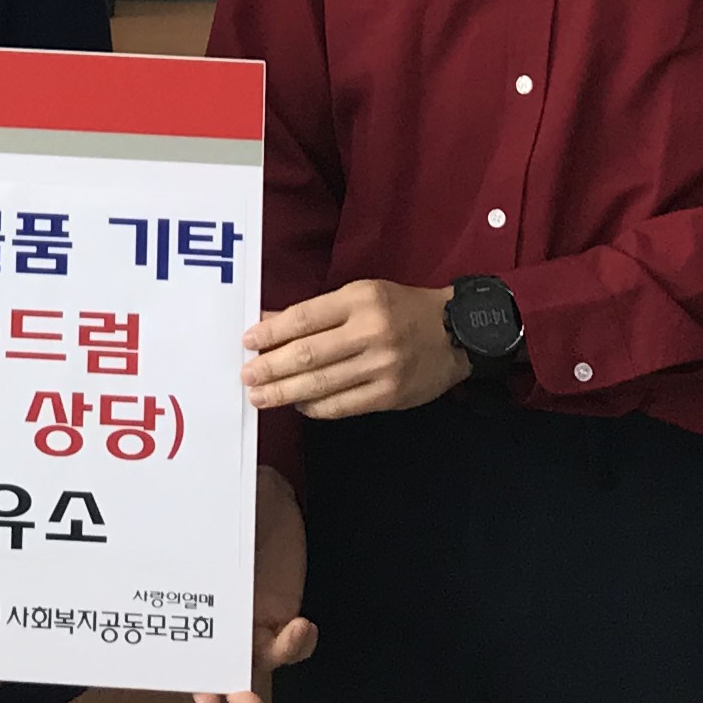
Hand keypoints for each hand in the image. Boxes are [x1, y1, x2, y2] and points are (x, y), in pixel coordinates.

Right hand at [195, 468, 318, 702]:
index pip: (182, 646)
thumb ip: (192, 541)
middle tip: (236, 702)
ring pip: (254, 663)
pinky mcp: (283, 615)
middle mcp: (218, 621)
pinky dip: (297, 644)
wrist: (266, 493)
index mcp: (190, 601)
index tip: (203, 696)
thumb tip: (173, 540)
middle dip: (224, 689)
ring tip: (277, 661)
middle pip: (217, 666)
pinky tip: (303, 627)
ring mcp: (251, 622)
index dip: (190, 675)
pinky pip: (290, 644)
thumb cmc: (223, 503)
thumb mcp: (203, 522)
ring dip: (260, 677)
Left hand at [242, 281, 467, 420]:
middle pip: (308, 355)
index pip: (304, 318)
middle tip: (246, 377)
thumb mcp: (361, 295)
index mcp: (361, 300)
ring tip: (261, 397)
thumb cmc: (401, 309)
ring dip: (284, 392)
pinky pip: (343, 405)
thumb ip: (317, 312)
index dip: (271, 332)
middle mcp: (370, 332)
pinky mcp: (390, 394)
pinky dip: (315, 407)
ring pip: (322, 384)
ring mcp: (381, 366)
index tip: (248, 342)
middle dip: (271, 368)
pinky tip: (298, 404)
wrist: (456, 333)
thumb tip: (269, 322)